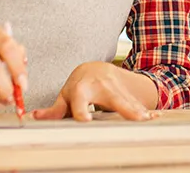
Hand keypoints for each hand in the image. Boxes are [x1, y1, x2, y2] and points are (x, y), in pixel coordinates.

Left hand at [32, 62, 154, 121]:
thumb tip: (35, 116)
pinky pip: (136, 102)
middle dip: (124, 107)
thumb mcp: (66, 96)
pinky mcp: (126, 92)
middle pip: (113, 98)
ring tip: (148, 119)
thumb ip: (54, 110)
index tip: (87, 120)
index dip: (82, 110)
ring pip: (128, 99)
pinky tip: (154, 117)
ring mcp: (116, 88)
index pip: (81, 101)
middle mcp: (101, 86)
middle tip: (134, 118)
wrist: (95, 69)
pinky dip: (145, 109)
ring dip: (139, 110)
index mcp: (82, 88)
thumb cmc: (78, 86)